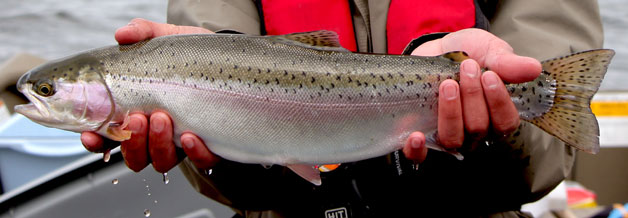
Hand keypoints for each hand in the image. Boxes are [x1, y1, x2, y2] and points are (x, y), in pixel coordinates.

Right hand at [81, 18, 217, 171]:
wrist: (229, 58)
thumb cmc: (191, 54)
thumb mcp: (165, 38)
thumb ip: (142, 32)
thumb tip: (122, 34)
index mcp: (137, 112)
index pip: (108, 136)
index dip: (95, 141)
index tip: (91, 135)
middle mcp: (156, 134)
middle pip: (133, 156)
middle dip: (132, 141)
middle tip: (139, 117)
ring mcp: (182, 142)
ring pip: (161, 162)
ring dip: (157, 145)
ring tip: (162, 118)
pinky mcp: (210, 144)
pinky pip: (200, 160)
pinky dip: (193, 152)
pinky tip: (191, 135)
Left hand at [402, 28, 541, 159]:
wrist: (434, 49)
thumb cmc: (467, 53)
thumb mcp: (488, 50)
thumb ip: (507, 62)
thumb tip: (534, 69)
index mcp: (496, 115)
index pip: (505, 123)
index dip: (499, 102)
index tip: (489, 75)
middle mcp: (473, 131)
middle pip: (478, 128)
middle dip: (473, 97)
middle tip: (467, 68)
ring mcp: (448, 134)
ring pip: (453, 139)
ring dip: (451, 113)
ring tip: (448, 85)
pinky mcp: (422, 135)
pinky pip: (420, 156)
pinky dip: (418, 149)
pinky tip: (416, 135)